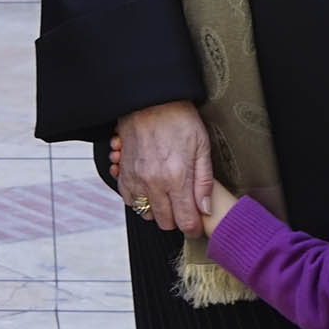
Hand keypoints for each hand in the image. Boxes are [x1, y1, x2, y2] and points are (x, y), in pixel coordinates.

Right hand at [113, 101, 213, 236]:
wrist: (150, 100)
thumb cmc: (179, 119)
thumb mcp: (202, 147)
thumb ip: (204, 182)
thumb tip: (205, 209)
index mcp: (177, 178)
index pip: (185, 221)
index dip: (193, 228)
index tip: (196, 224)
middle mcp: (154, 182)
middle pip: (165, 222)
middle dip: (177, 219)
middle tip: (184, 207)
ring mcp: (136, 178)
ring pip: (145, 213)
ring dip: (157, 210)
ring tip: (167, 197)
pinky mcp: (123, 171)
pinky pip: (128, 199)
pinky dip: (139, 199)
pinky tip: (149, 189)